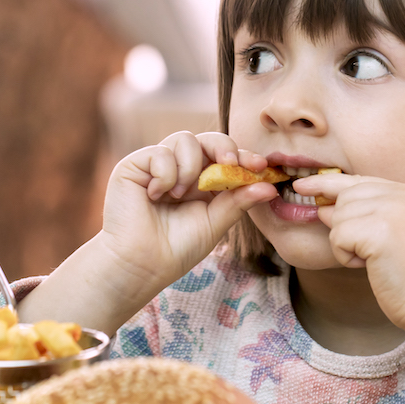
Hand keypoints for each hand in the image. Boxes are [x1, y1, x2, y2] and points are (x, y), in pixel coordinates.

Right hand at [103, 131, 277, 290]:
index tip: (260, 165)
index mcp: (203, 182)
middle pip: (208, 139)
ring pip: (185, 139)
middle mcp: (181, 169)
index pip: (226, 157)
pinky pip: (159, 152)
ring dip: (189, 167)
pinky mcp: (134, 165)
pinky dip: (165, 174)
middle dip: (224, 147)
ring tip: (180, 195)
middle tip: (229, 162)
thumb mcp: (215, 223)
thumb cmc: (177, 248)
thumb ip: (239, 201)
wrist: (142, 263)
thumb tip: (270, 186)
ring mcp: (157, 165)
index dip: (243, 156)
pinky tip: (156, 196)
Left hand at [293, 172, 404, 403]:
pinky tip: (370, 265)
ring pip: (337, 217)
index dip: (326, 183)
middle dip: (342, 227)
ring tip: (374, 260)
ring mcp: (391, 210)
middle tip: (366, 253)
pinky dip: (346, 256)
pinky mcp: (379, 230)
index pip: (357, 181)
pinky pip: (338, 236)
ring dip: (346, 245)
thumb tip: (322, 207)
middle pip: (343, 198)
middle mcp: (401, 195)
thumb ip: (362, 215)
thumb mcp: (389, 235)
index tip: (301, 185)